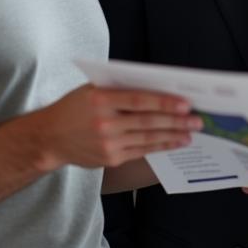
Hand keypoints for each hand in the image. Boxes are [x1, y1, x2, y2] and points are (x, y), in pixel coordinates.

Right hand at [38, 85, 201, 170]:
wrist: (50, 137)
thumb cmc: (75, 107)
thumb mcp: (92, 90)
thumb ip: (120, 89)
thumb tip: (158, 89)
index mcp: (100, 99)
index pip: (138, 100)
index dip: (164, 102)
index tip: (185, 103)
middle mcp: (104, 123)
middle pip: (147, 121)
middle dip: (176, 121)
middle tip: (197, 120)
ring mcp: (107, 143)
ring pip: (147, 138)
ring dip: (172, 135)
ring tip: (191, 132)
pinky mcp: (110, 158)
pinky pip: (141, 150)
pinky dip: (160, 146)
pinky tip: (174, 142)